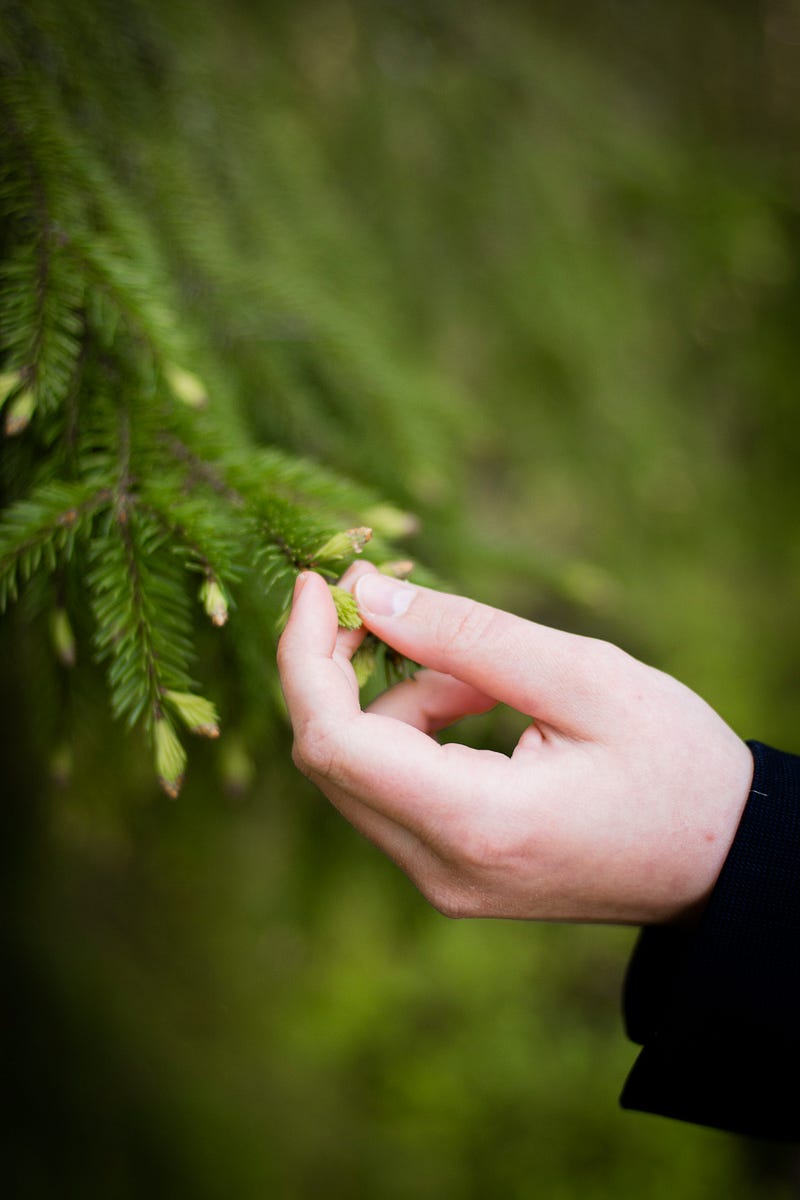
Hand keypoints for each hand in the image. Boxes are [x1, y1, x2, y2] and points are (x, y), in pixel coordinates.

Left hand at [277, 564, 752, 924]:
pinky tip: (481, 707)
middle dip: (338, 667)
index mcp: (477, 824)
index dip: (307, 656)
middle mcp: (442, 870)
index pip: (334, 743)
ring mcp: (443, 883)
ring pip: (359, 772)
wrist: (725, 860)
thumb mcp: (584, 677)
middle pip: (330, 759)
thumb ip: (467, 636)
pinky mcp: (451, 875)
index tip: (322, 583)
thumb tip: (370, 594)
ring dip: (394, 699)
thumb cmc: (677, 766)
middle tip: (383, 597)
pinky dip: (414, 732)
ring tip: (483, 676)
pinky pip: (393, 791)